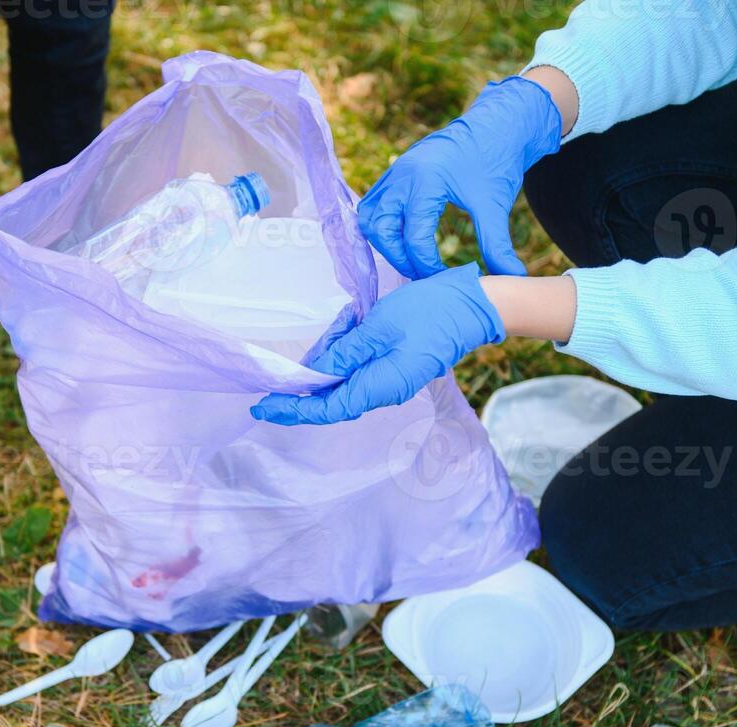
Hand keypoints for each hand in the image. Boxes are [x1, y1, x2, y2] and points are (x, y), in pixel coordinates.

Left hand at [251, 263, 502, 424]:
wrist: (473, 306)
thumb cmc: (429, 312)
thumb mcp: (378, 326)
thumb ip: (344, 351)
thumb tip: (315, 370)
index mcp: (379, 386)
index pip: (325, 408)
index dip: (292, 409)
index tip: (263, 405)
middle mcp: (383, 390)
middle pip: (331, 395)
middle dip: (312, 374)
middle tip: (313, 343)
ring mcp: (389, 379)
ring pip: (344, 377)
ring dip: (334, 354)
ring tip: (346, 322)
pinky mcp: (394, 367)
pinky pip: (359, 365)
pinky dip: (347, 349)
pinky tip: (351, 325)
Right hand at [358, 75, 561, 279]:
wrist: (497, 124)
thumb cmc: (496, 162)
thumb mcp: (495, 206)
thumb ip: (498, 246)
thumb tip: (512, 279)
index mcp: (425, 181)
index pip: (414, 238)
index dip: (427, 266)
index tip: (446, 278)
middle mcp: (402, 175)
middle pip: (381, 230)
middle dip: (399, 257)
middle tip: (423, 273)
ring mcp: (395, 172)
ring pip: (370, 218)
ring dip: (386, 243)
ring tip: (411, 259)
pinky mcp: (395, 173)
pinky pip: (374, 205)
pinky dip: (383, 226)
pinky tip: (404, 240)